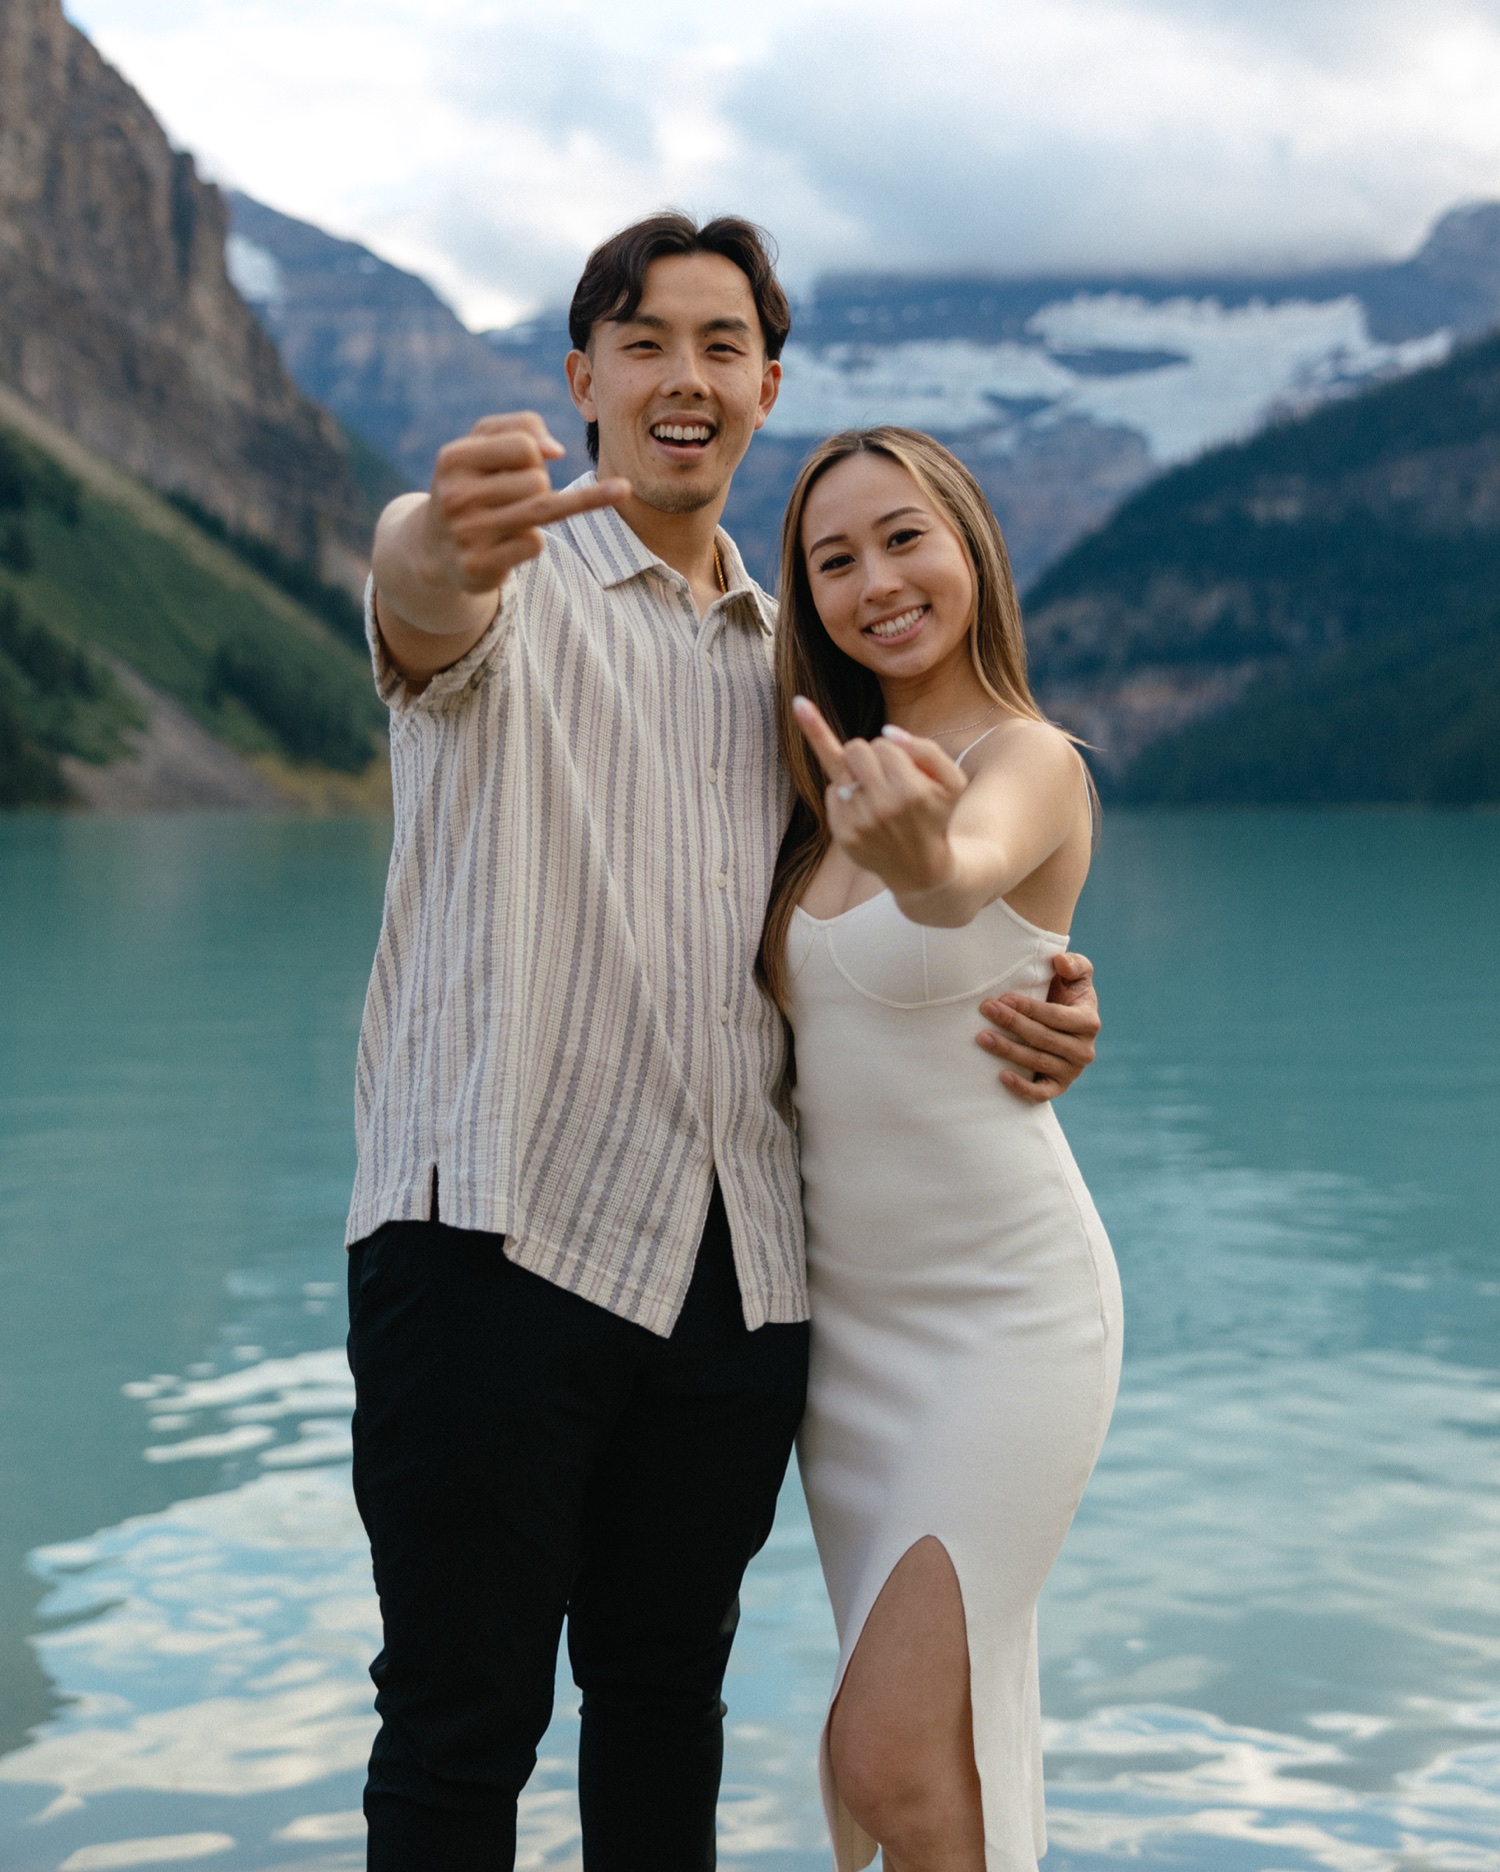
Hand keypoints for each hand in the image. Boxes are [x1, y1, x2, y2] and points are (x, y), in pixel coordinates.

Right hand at [420, 412, 628, 593]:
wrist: (433, 548)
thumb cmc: (471, 486)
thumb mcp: (485, 444)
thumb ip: (525, 427)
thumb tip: (556, 451)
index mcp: (453, 459)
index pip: (526, 447)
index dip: (534, 457)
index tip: (518, 469)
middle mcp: (455, 495)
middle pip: (538, 481)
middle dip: (537, 488)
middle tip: (512, 499)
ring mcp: (465, 532)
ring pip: (541, 510)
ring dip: (540, 512)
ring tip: (514, 516)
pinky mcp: (478, 565)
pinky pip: (534, 543)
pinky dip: (531, 542)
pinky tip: (506, 544)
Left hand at [792, 695, 966, 896]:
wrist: (920, 868)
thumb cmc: (935, 815)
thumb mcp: (953, 781)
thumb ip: (928, 749)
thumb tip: (887, 732)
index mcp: (912, 791)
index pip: (882, 744)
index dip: (891, 751)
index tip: (902, 767)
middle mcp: (884, 807)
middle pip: (855, 749)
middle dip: (867, 755)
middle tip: (881, 774)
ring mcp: (861, 822)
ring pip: (840, 767)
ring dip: (855, 773)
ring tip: (872, 789)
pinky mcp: (844, 834)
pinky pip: (831, 792)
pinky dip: (844, 794)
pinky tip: (862, 808)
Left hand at [977, 952, 1099, 1102]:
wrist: (1060, 1024)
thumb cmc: (1064, 994)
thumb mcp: (1076, 975)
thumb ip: (1075, 964)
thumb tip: (1060, 962)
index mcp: (1089, 1021)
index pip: (1056, 1016)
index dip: (1029, 1008)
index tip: (1003, 998)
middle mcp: (1084, 1050)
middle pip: (1043, 1038)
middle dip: (1012, 1023)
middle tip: (986, 1010)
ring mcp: (1072, 1071)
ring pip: (1037, 1062)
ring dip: (1008, 1050)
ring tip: (982, 1037)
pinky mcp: (1058, 1087)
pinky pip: (1041, 1094)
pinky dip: (1021, 1087)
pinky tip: (1000, 1075)